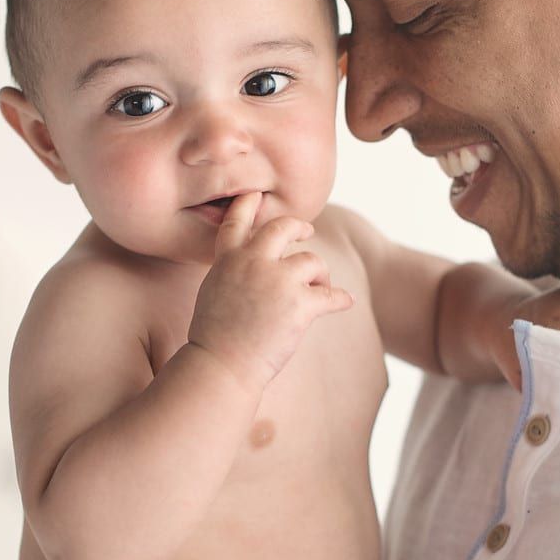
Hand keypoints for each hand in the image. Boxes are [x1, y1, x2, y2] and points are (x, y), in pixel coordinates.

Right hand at [188, 192, 353, 392]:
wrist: (221, 364)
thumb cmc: (214, 339)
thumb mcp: (213, 293)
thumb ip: (232, 273)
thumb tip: (252, 267)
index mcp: (228, 260)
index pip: (237, 223)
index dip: (247, 205)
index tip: (256, 195)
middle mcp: (253, 263)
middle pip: (283, 228)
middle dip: (299, 227)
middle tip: (308, 232)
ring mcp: (277, 281)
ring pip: (312, 261)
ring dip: (320, 275)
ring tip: (319, 288)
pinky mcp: (299, 304)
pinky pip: (331, 295)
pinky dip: (340, 299)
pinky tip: (346, 302)